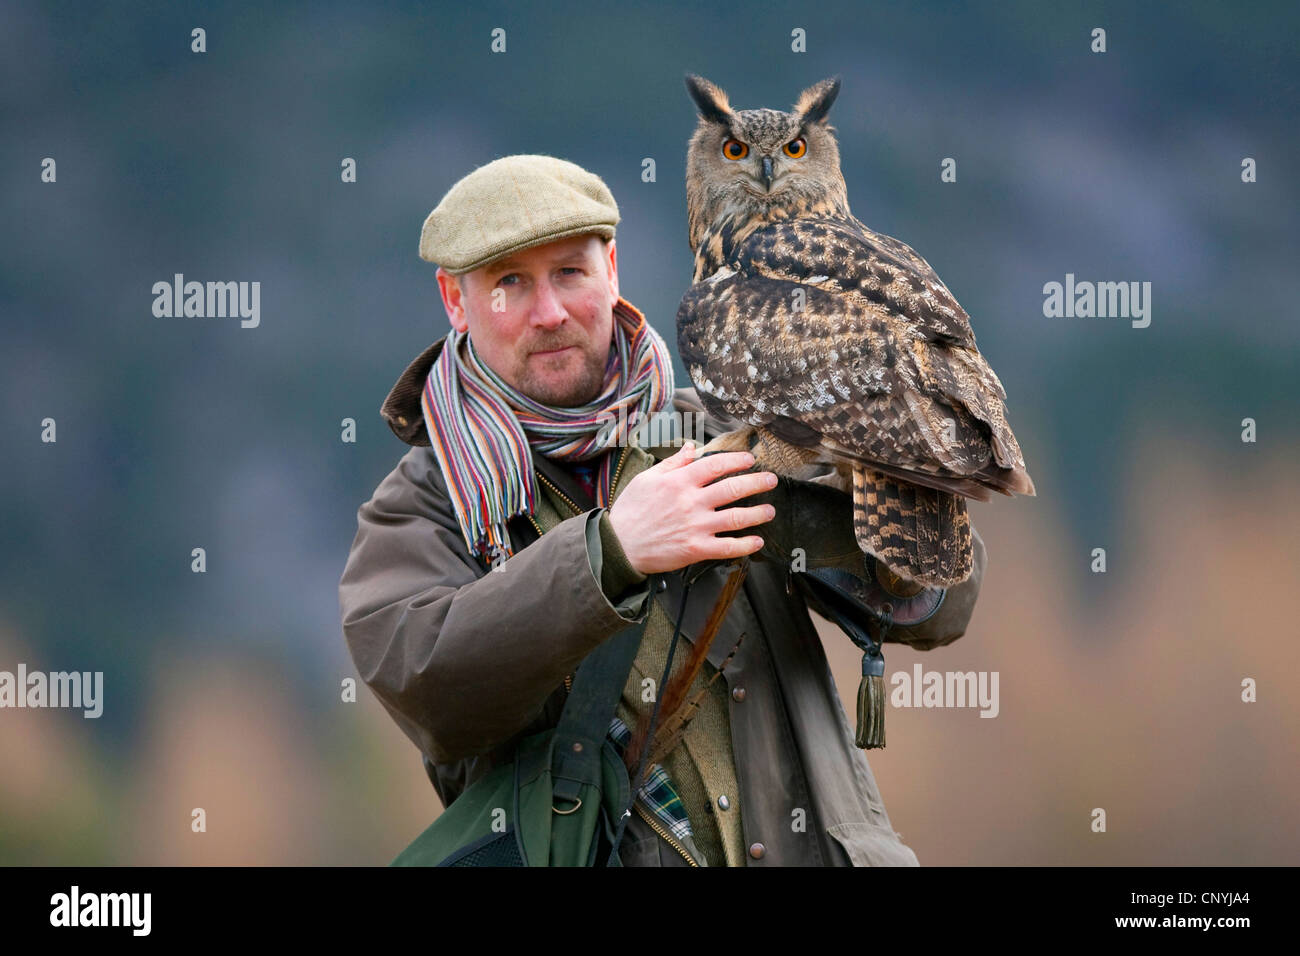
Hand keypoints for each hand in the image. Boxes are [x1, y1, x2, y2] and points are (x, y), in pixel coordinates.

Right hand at [606, 441, 778, 574]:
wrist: (619, 545)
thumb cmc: (631, 511)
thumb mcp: (647, 479)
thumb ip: (673, 463)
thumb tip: (692, 448)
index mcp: (679, 482)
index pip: (715, 466)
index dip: (737, 461)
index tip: (750, 460)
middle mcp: (691, 502)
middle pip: (732, 489)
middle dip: (757, 483)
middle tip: (771, 480)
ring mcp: (695, 526)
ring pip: (736, 518)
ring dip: (758, 513)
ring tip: (770, 511)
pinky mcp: (695, 549)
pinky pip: (727, 547)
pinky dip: (745, 545)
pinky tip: (757, 541)